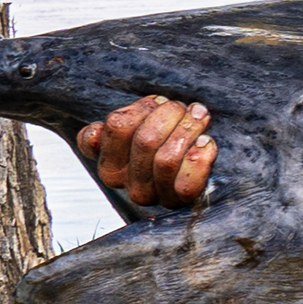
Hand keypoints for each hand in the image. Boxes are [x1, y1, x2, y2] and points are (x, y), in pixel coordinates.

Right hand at [75, 94, 216, 209]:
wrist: (192, 166)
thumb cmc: (163, 138)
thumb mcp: (136, 125)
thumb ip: (119, 122)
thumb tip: (96, 131)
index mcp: (105, 157)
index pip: (117, 126)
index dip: (143, 108)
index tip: (156, 102)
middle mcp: (122, 180)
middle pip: (146, 140)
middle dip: (171, 114)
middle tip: (184, 108)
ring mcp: (148, 194)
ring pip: (166, 160)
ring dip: (189, 131)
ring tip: (199, 118)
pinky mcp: (177, 201)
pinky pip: (187, 182)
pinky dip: (201, 157)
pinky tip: (206, 142)